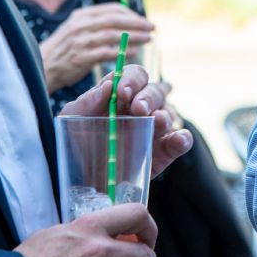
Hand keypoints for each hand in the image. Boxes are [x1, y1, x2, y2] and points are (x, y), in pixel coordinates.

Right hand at [40, 4, 154, 92]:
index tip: (143, 20)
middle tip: (152, 27)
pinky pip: (107, 52)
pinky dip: (122, 52)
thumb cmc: (63, 49)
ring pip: (114, 35)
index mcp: (82, 15)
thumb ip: (95, 24)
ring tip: (148, 39)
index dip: (131, 14)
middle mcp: (82, 25)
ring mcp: (81, 41)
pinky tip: (133, 53)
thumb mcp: (76, 28)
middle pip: (116, 20)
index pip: (112, 9)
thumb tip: (121, 22)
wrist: (43, 66)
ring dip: (134, 37)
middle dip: (137, 23)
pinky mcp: (82, 57)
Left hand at [62, 64, 192, 175]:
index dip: (132, 79)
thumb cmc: (77, 143)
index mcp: (120, 95)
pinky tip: (178, 139)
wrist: (82, 180)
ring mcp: (154, 129)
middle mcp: (140, 108)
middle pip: (154, 91)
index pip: (134, 76)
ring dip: (165, 114)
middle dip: (148, 97)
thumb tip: (107, 86)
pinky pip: (180, 141)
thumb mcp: (73, 119)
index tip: (122, 91)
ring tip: (158, 121)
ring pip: (169, 112)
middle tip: (138, 108)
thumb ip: (87, 101)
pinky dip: (183, 138)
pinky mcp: (163, 152)